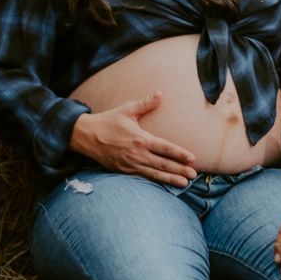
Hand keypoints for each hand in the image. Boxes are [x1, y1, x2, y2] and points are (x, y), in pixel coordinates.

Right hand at [68, 92, 197, 186]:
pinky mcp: (124, 171)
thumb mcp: (127, 110)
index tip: (192, 158)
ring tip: (184, 183)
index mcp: (141, 139)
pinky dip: (155, 182)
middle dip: (180, 170)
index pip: (165, 148)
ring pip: (155, 174)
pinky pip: (143, 178)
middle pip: (163, 164)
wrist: (86, 136)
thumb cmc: (108, 121)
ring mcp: (131, 165)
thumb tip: (160, 94)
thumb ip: (145, 103)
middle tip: (193, 175)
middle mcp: (138, 154)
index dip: (179, 154)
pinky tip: (164, 185)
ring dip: (170, 179)